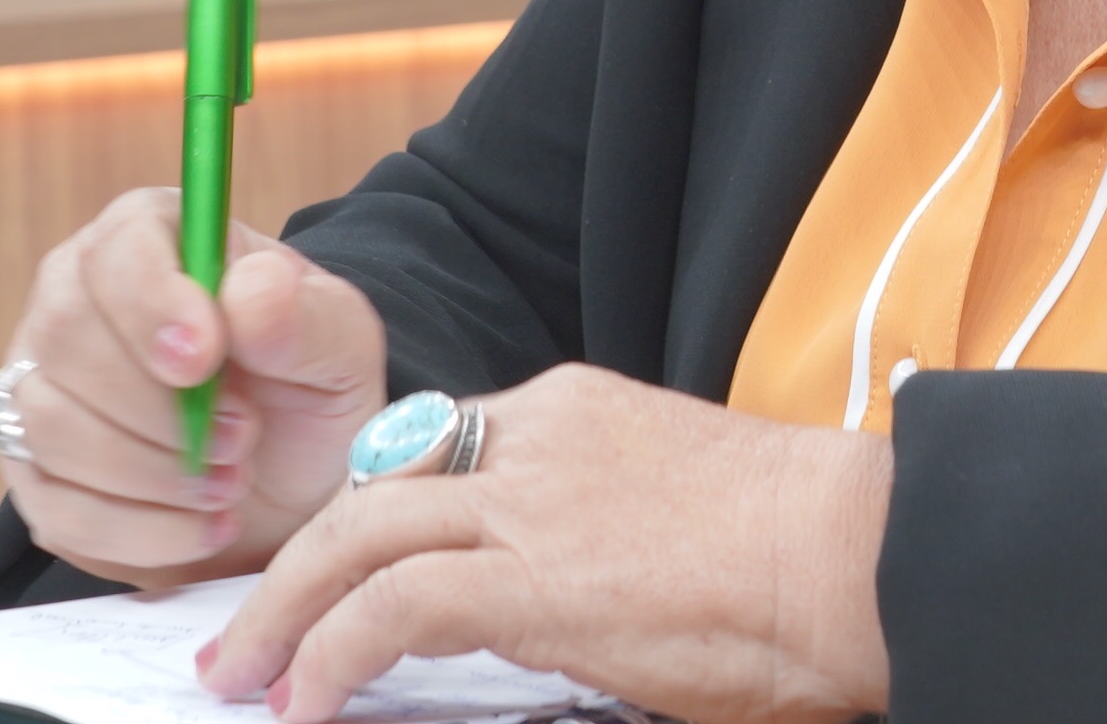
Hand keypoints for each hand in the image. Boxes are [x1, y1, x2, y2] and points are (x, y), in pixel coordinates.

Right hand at [0, 188, 388, 586]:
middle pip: (66, 336)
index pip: (118, 249)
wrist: (289, 485)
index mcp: (150, 236)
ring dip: (154, 472)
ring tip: (230, 482)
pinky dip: (141, 530)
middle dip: (161, 408)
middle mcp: (74, 297)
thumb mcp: (339, 346)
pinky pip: (55, 509)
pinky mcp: (33, 474)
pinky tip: (201, 526)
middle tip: (243, 438)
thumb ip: (304, 315)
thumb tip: (247, 295)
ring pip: (49, 426)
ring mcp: (39, 386)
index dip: (152, 304)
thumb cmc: (306, 391)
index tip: (205, 360)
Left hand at [198, 364, 893, 723]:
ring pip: (359, 533)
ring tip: (248, 677)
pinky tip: (312, 700)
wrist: (858, 549)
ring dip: (287, 612)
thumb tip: (573, 606)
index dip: (369, 519)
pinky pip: (393, 606)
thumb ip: (601, 534)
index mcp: (577, 411)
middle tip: (249, 635)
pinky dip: (335, 653)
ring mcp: (531, 499)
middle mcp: (538, 434)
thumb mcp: (685, 508)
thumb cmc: (808, 551)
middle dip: (296, 561)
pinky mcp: (534, 575)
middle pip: (374, 483)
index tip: (338, 576)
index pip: (434, 450)